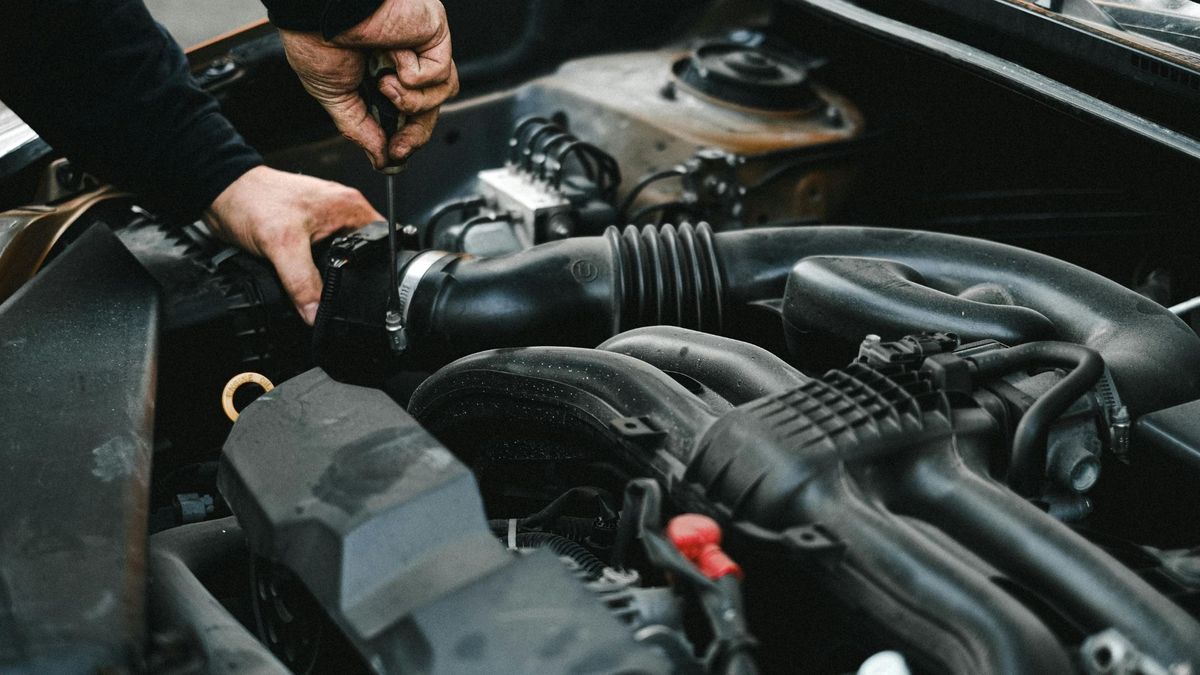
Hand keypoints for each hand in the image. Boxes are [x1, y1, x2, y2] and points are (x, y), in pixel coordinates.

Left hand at [206, 166, 381, 324]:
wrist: (221, 194)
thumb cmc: (253, 201)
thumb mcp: (282, 246)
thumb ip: (303, 282)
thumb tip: (317, 313)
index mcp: (350, 208)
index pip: (382, 243)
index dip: (379, 270)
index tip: (369, 292)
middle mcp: (342, 213)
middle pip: (363, 255)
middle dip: (353, 277)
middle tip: (340, 294)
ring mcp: (326, 222)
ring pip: (342, 258)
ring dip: (332, 275)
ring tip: (321, 287)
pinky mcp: (309, 232)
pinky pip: (322, 258)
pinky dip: (315, 272)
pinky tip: (307, 280)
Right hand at [278, 0, 457, 168]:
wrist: (317, 10)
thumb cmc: (316, 38)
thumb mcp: (336, 96)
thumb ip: (360, 129)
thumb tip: (379, 159)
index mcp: (381, 71)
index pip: (409, 112)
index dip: (405, 138)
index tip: (393, 156)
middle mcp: (406, 58)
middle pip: (430, 108)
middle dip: (414, 134)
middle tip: (397, 148)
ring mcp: (422, 45)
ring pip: (441, 94)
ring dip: (411, 101)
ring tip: (385, 85)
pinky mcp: (434, 32)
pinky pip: (441, 73)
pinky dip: (415, 75)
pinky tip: (392, 58)